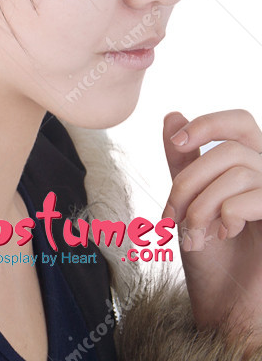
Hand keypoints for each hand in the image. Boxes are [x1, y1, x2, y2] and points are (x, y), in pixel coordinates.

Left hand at [162, 109, 261, 346]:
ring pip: (237, 171)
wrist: (225, 311)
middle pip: (229, 150)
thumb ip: (184, 160)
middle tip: (172, 214)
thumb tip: (173, 115)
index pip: (239, 122)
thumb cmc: (211, 259)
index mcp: (251, 167)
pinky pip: (256, 196)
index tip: (176, 143)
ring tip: (194, 234)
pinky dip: (227, 213)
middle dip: (190, 180)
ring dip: (203, 204)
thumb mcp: (188, 202)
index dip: (208, 124)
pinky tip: (223, 235)